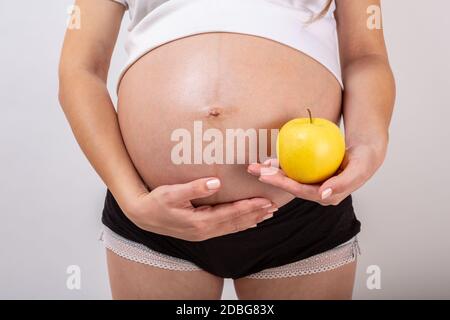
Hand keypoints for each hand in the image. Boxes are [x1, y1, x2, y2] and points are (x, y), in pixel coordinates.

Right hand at [124, 178, 277, 240]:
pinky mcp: (200, 231)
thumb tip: (216, 183)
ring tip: (267, 215)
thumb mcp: (172, 193)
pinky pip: (225, 229)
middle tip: (275, 207)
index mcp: (200, 222)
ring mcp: (203, 233)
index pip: (232, 214)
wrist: (143, 216)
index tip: (266, 201)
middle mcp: (205, 230)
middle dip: (256, 214)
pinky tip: (247, 223)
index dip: (250, 207)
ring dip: (251, 220)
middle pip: (236, 222)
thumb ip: (194, 188)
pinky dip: (239, 225)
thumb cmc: (156, 202)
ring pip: (233, 227)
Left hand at [247, 143, 385, 205]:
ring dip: (271, 173)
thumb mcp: (358, 170)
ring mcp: (312, 184)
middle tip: (254, 169)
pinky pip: (293, 171)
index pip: (300, 191)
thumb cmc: (364, 161)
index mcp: (326, 196)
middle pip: (289, 186)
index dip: (283, 184)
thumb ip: (343, 184)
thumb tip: (323, 195)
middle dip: (270, 179)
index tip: (268, 175)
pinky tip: (269, 159)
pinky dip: (281, 165)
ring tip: (254, 166)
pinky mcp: (310, 176)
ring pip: (288, 179)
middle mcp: (316, 192)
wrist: (365, 153)